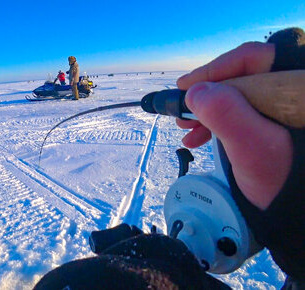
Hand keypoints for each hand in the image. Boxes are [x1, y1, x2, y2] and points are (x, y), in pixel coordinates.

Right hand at [176, 42, 292, 209]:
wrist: (288, 208)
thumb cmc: (277, 180)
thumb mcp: (251, 147)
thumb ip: (225, 114)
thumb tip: (196, 91)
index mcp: (295, 89)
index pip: (253, 58)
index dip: (216, 70)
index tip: (186, 87)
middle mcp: (289, 92)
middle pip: (242, 76)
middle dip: (207, 94)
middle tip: (182, 110)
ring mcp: (281, 107)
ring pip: (239, 93)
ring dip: (208, 109)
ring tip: (185, 126)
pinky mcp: (271, 121)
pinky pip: (241, 110)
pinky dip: (216, 121)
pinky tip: (197, 136)